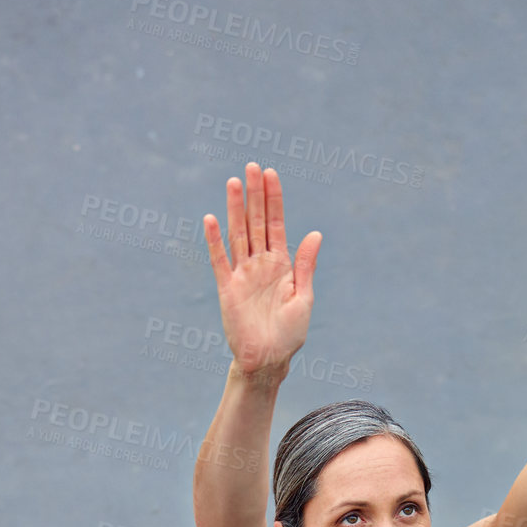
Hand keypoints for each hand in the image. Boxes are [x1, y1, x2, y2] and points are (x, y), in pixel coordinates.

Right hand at [203, 163, 321, 373]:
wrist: (269, 360)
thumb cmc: (290, 334)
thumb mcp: (304, 298)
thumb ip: (306, 266)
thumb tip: (315, 234)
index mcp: (281, 265)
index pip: (276, 224)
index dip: (274, 199)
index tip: (271, 173)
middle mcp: (260, 265)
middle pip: (256, 222)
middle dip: (255, 195)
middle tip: (251, 166)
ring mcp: (243, 275)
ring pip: (238, 234)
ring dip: (236, 209)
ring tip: (234, 182)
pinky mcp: (228, 289)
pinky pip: (220, 261)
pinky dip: (214, 241)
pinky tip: (211, 219)